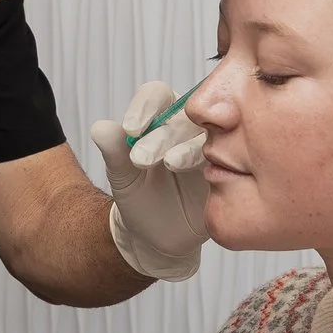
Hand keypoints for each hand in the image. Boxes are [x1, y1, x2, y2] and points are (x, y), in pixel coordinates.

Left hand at [90, 80, 211, 281]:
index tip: (131, 129)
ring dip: (187, 148)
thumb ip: (114, 152)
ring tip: (170, 163)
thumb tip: (100, 128)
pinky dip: (218, 165)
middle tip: (141, 159)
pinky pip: (232, 162)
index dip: (145, 106)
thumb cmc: (140, 199)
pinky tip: (206, 176)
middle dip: (162, 134)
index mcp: (161, 118)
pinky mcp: (229, 171)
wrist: (159, 236)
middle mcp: (188, 128)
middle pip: (183, 115)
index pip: (156, 95)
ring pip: (207, 137)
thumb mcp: (123, 178)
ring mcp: (213, 148)